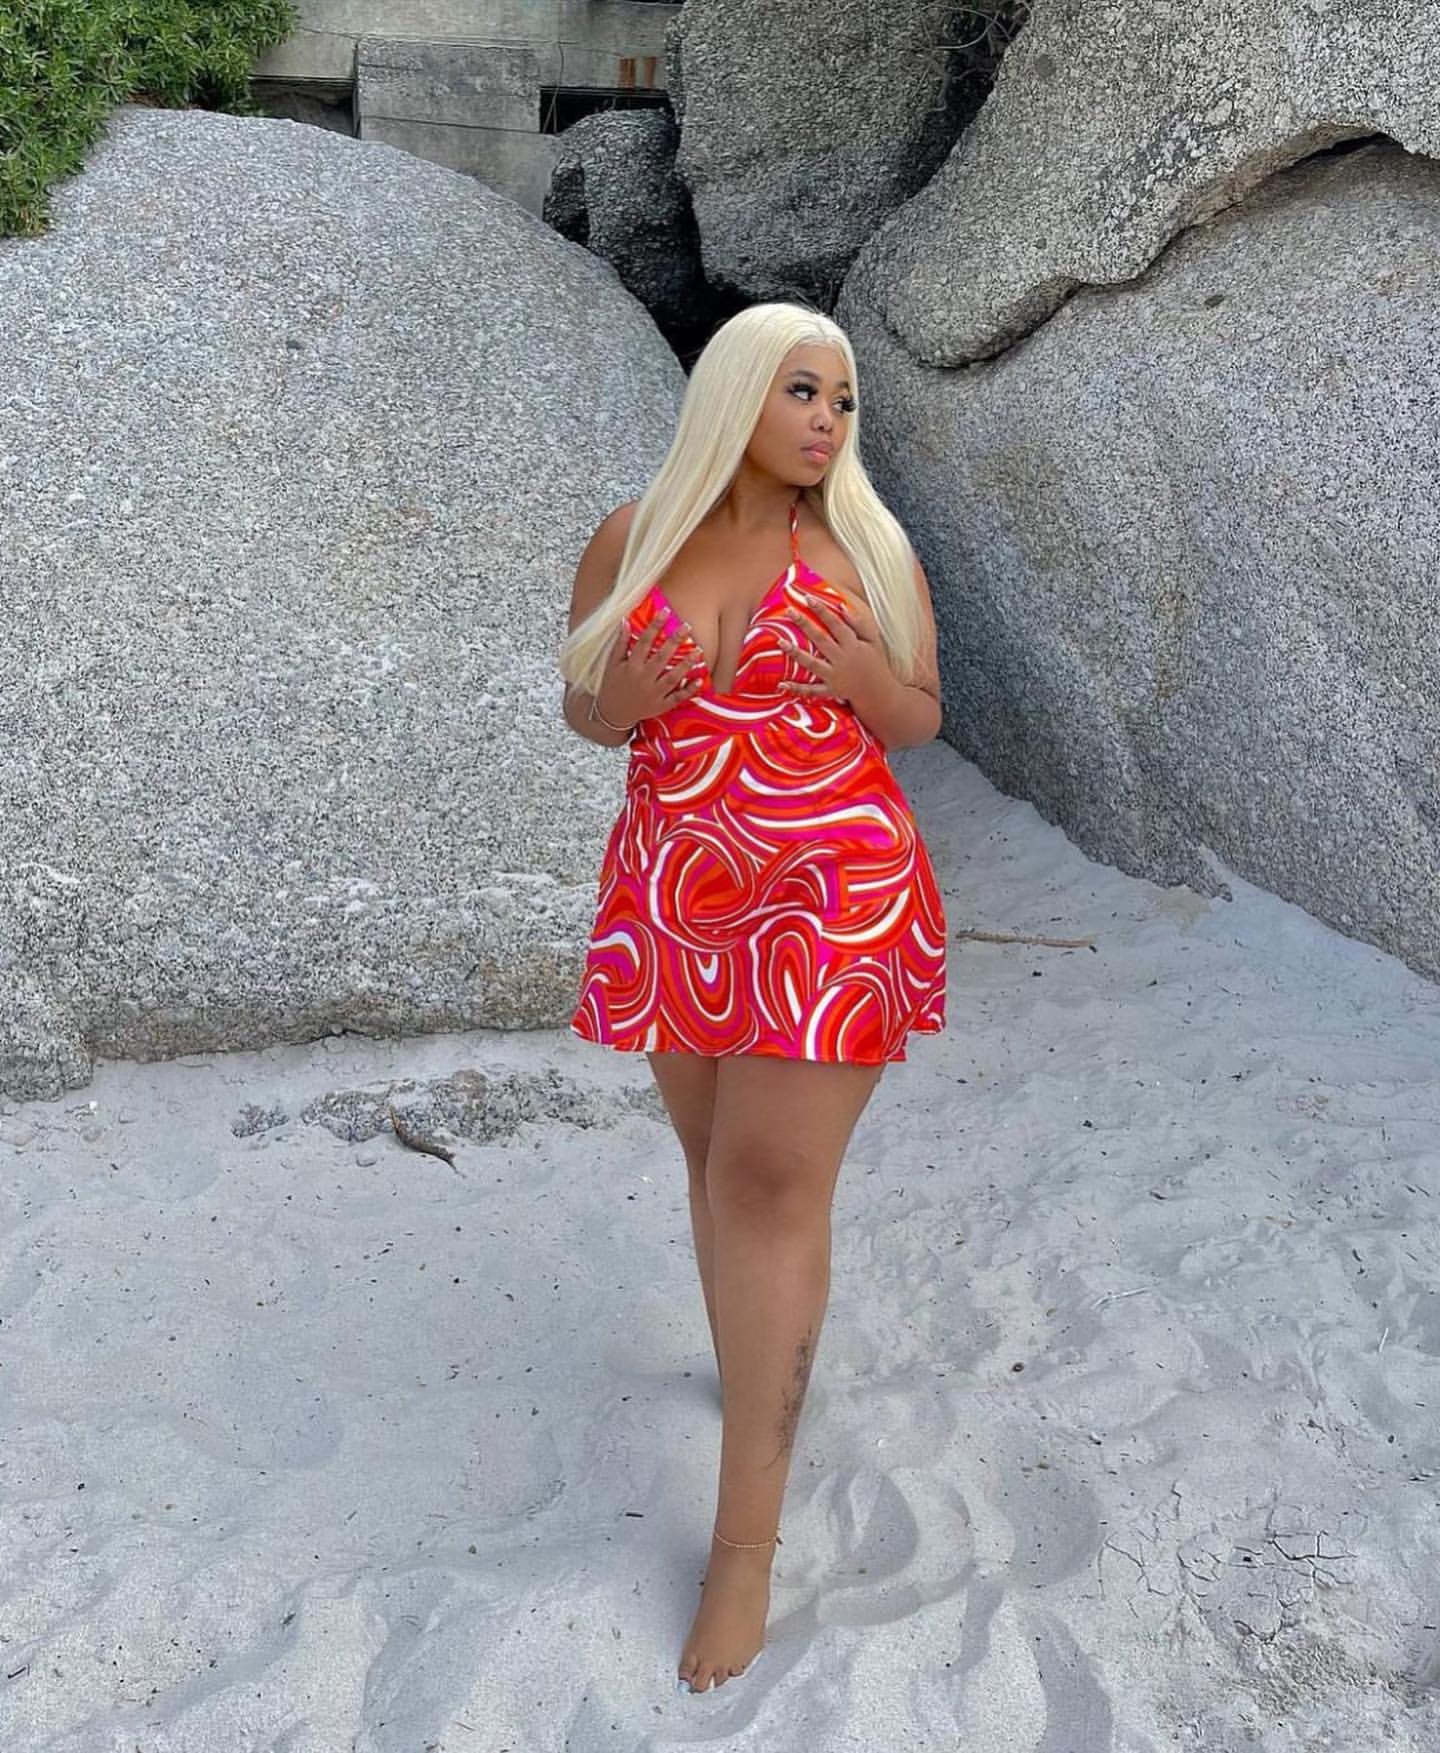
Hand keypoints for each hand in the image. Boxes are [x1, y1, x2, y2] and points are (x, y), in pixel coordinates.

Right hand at [595, 618, 704, 726]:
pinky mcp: (660, 706)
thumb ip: (620, 644)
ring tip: (698, 650)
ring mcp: (653, 694)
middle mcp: (643, 679)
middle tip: (687, 626)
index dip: (655, 626)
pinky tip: (700, 680)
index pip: (644, 642)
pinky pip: (676, 698)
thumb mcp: (612, 664)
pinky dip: (688, 690)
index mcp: (631, 667)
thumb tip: (625, 621)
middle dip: (674, 641)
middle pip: (661, 658)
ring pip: (672, 677)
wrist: (612, 714)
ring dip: (686, 664)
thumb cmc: (612, 685)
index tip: (666, 612)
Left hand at [777, 591, 891, 704]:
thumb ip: (858, 623)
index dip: (822, 610)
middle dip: (805, 624)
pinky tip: (782, 685)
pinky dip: (797, 689)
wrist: (880, 692)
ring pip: (812, 664)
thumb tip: (841, 606)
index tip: (808, 598)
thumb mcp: (872, 640)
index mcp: (853, 645)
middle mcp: (842, 659)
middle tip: (789, 611)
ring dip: (796, 653)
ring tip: (780, 642)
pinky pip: (812, 691)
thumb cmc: (875, 662)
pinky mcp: (831, 691)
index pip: (836, 624)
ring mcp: (835, 676)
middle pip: (820, 639)